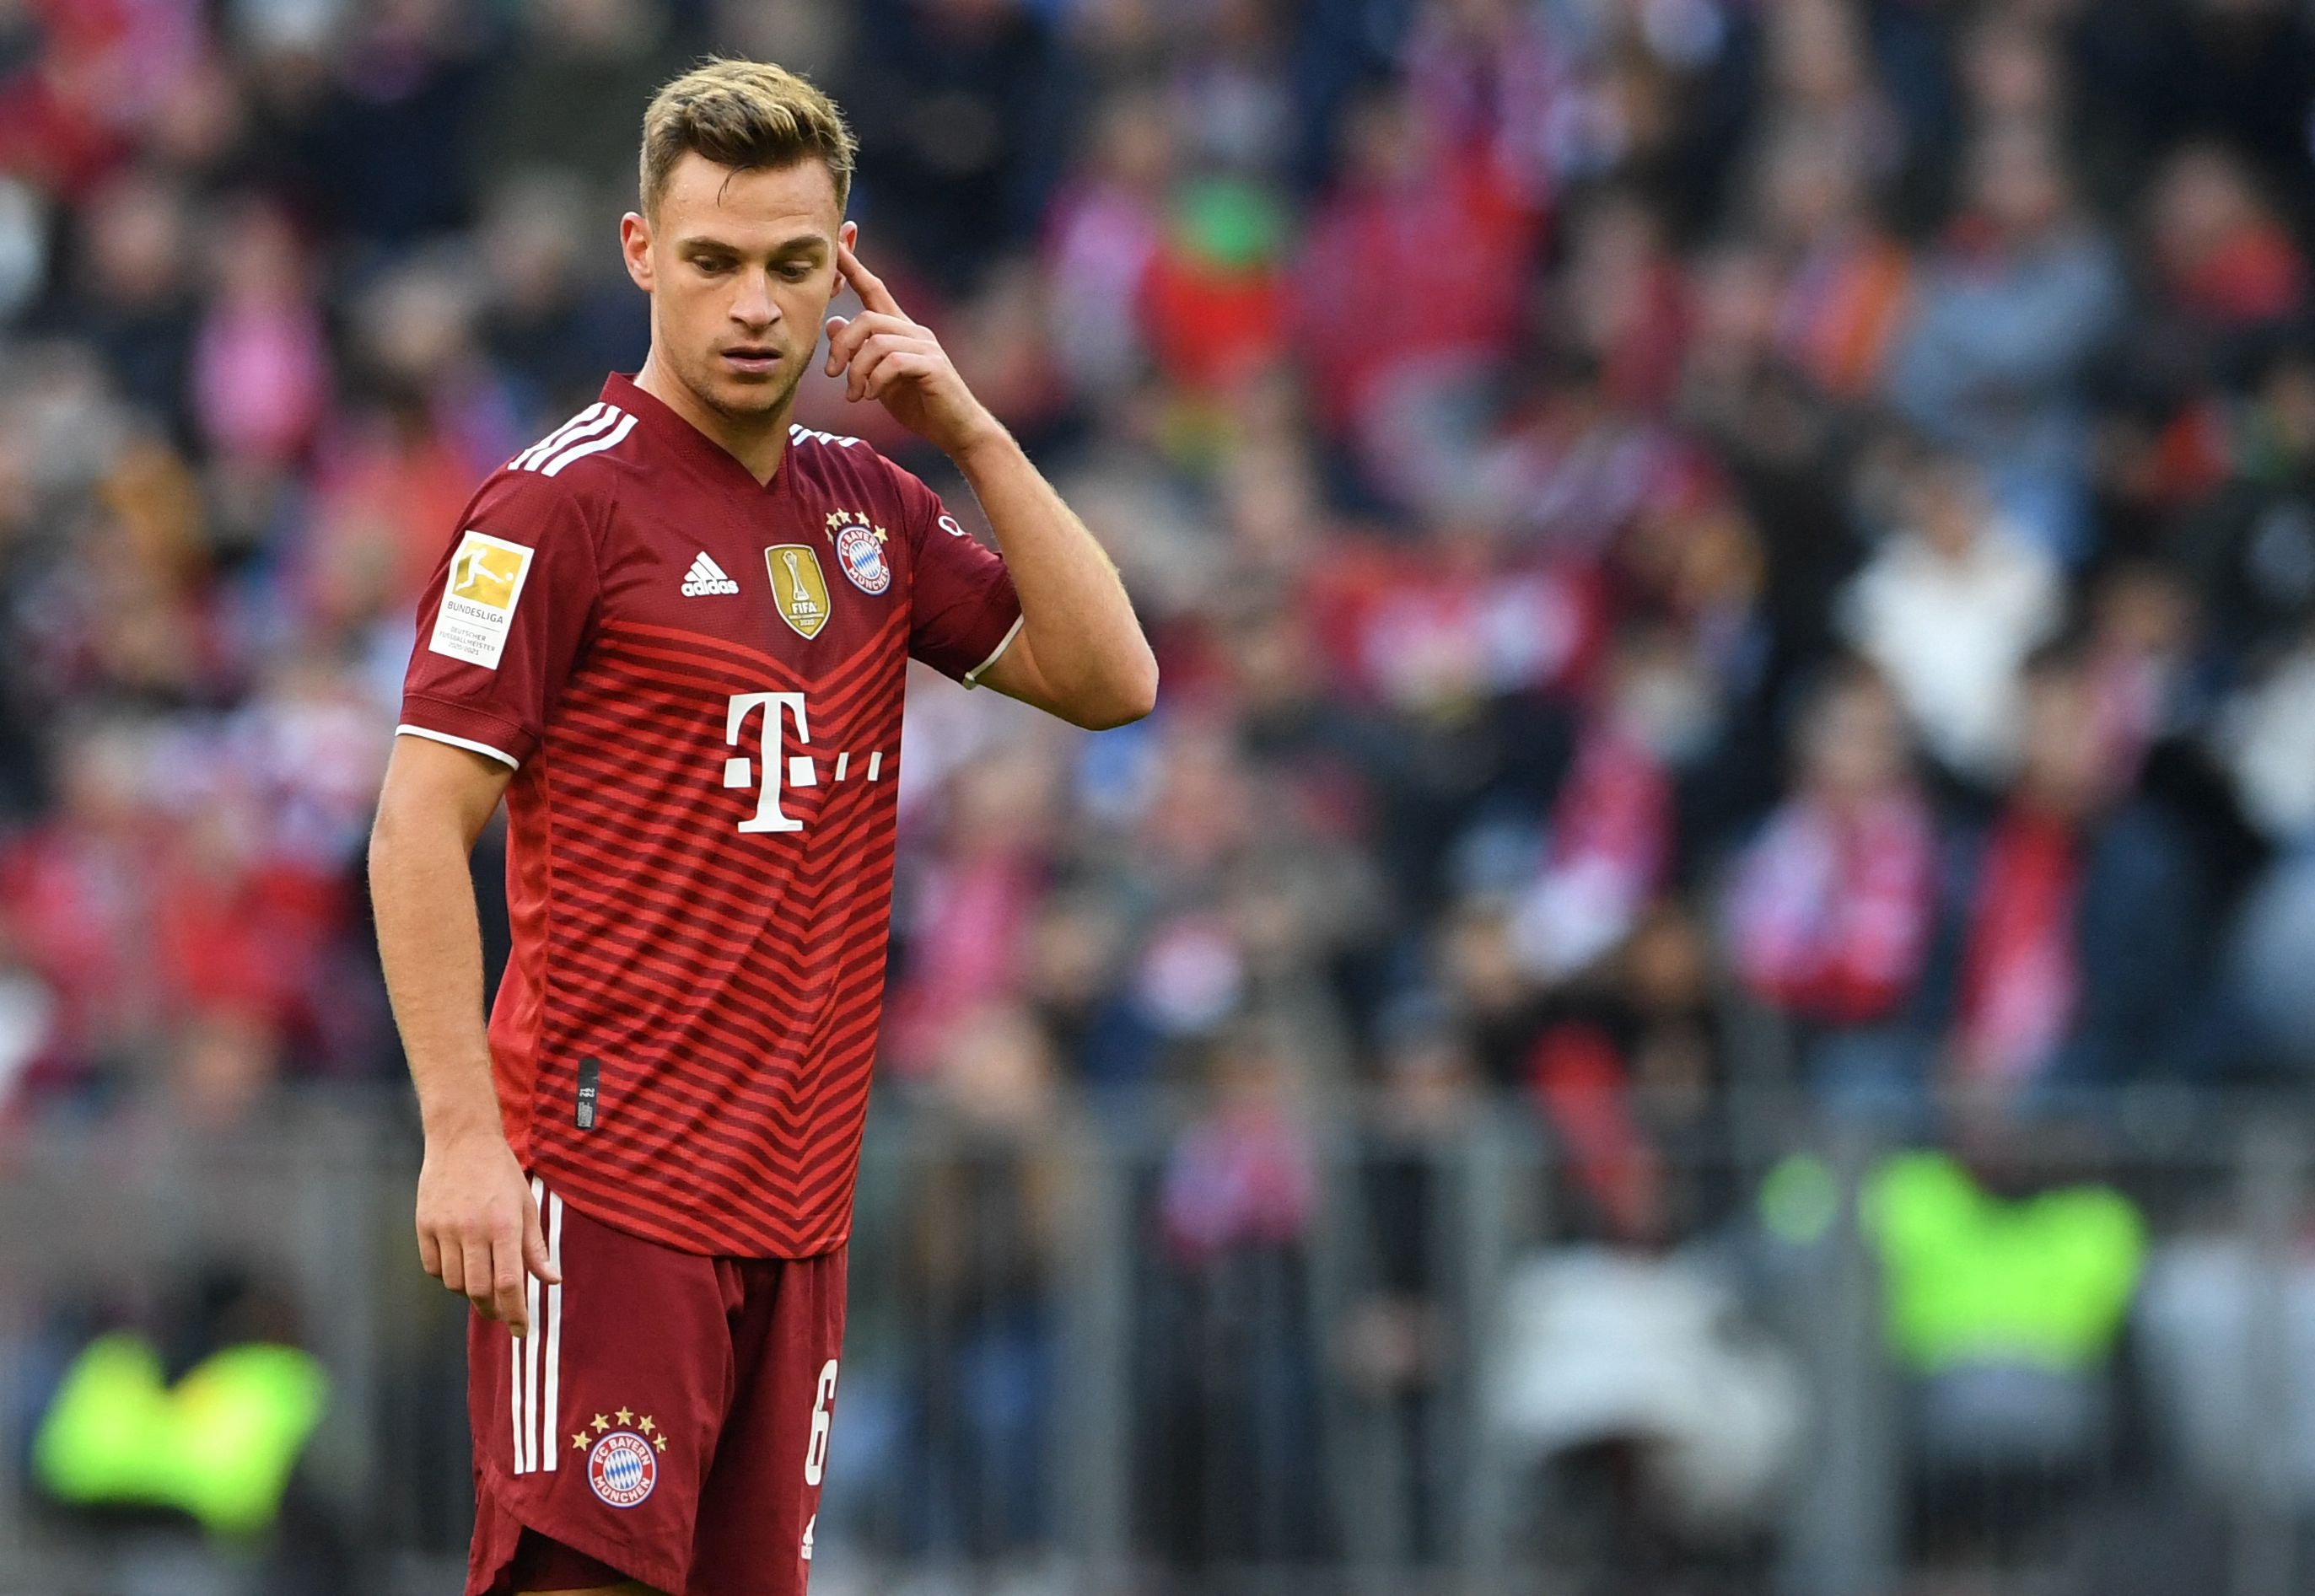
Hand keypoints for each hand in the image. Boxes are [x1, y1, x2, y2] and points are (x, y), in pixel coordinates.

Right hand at [415, 1124, 558, 1333]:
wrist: (462, 1139)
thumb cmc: (501, 1173)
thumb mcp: (527, 1205)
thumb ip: (535, 1248)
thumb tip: (551, 1281)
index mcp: (504, 1225)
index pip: (509, 1284)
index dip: (515, 1313)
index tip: (521, 1331)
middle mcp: (472, 1230)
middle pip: (479, 1290)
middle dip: (493, 1310)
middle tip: (504, 1315)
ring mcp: (444, 1229)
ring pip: (455, 1283)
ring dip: (471, 1295)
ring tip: (484, 1291)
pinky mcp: (424, 1226)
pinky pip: (433, 1268)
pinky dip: (447, 1278)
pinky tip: (461, 1270)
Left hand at [823, 241, 1001, 458]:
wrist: (956, 430)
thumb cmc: (919, 404)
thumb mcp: (878, 377)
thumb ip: (859, 352)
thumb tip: (833, 322)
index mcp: (900, 329)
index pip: (872, 288)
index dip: (852, 265)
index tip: (835, 242)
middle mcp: (914, 331)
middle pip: (865, 319)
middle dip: (841, 346)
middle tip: (832, 375)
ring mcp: (926, 346)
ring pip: (876, 342)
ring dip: (856, 371)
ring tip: (854, 395)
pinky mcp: (933, 366)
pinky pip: (892, 362)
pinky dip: (875, 381)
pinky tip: (871, 397)